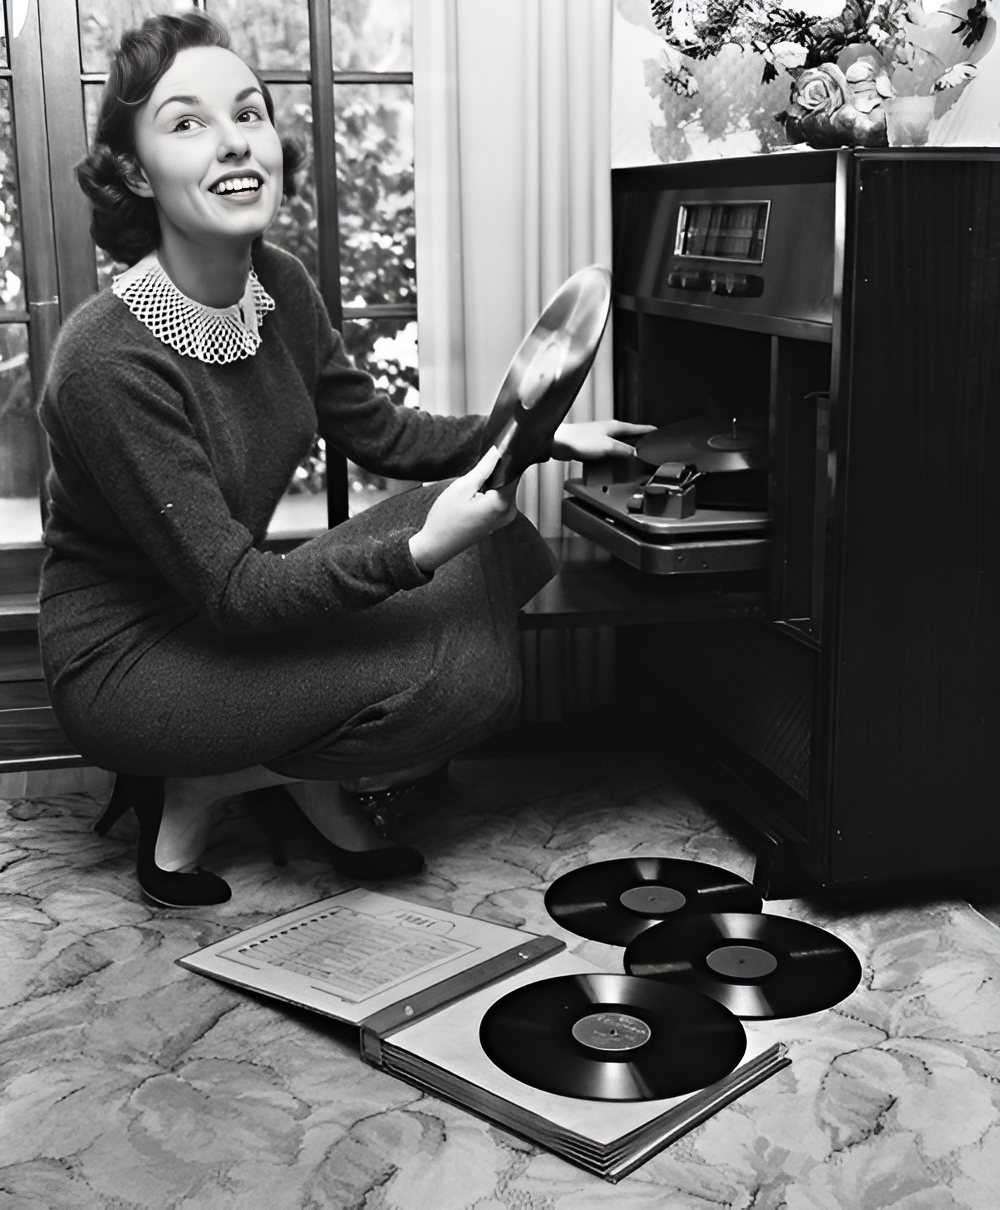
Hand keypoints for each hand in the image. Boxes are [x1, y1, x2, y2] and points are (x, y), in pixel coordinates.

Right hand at [408, 446, 518, 573]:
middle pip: (510, 479)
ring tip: (473, 486)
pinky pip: (501, 498)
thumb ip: (483, 468)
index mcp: (502, 503)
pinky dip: (491, 492)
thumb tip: (497, 450)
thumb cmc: (446, 519)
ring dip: (492, 482)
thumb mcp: (462, 487)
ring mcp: (506, 518)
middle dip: (496, 471)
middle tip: (477, 472)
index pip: (513, 470)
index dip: (505, 457)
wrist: (437, 545)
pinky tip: (475, 495)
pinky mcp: (500, 520)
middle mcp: (510, 512)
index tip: (496, 449)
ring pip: (505, 488)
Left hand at [550, 420, 656, 460]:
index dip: (648, 430)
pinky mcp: (590, 446)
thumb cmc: (579, 440)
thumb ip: (623, 450)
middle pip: (627, 436)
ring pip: (617, 445)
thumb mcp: (608, 447)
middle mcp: (608, 430)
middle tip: (646, 449)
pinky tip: (610, 466)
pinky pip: (606, 452)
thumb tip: (635, 454)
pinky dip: (611, 458)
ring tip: (630, 461)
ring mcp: (599, 437)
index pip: (637, 427)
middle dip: (637, 443)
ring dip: (623, 453)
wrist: (559, 443)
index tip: (657, 431)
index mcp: (615, 426)